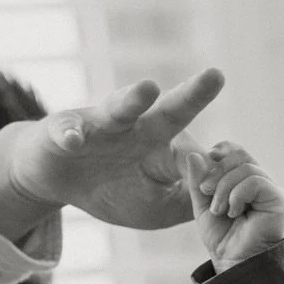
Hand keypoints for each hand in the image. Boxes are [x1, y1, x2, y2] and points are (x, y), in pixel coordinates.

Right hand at [0, 70, 224, 237]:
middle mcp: (138, 128)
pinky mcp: (66, 130)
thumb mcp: (157, 207)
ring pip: (120, 108)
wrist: (59, 176)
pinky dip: (70, 135)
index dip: (208, 170)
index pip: (194, 154)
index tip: (223, 182)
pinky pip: (68, 132)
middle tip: (216, 77)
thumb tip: (223, 197)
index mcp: (162, 147)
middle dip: (193, 95)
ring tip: (148, 88)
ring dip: (133, 98)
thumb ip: (188, 200)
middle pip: (169, 111)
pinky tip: (73, 141)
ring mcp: (101, 126)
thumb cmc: (113, 188)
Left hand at [183, 143, 283, 271]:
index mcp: (245, 181)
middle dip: (218, 171)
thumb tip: (193, 155)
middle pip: (240, 156)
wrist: (233, 264)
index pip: (237, 152)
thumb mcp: (203, 207)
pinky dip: (238, 194)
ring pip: (246, 168)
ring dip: (225, 188)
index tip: (209, 158)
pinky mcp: (277, 199)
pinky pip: (255, 181)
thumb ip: (198, 182)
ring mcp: (270, 190)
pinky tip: (234, 212)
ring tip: (219, 210)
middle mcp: (260, 183)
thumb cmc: (221, 240)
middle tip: (205, 191)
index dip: (223, 150)